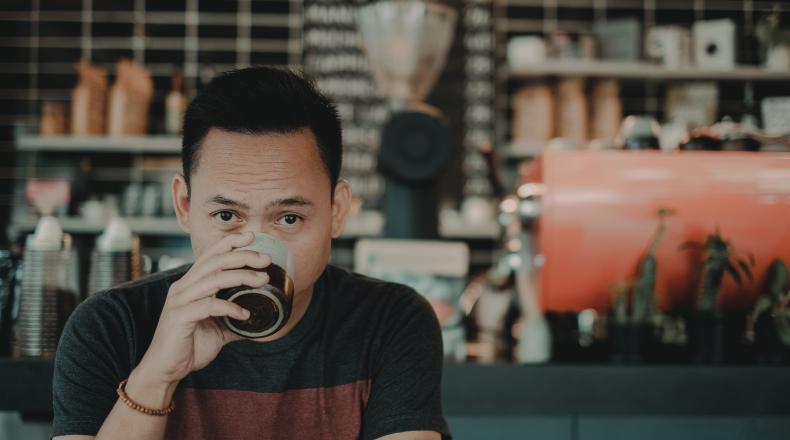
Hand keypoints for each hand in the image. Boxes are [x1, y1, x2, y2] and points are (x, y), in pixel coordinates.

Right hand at [132, 232, 270, 389]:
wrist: (164, 370)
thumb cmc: (188, 346)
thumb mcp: (217, 329)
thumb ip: (233, 320)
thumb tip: (257, 319)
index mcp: (191, 285)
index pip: (210, 255)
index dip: (230, 243)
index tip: (252, 236)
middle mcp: (183, 288)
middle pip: (215, 262)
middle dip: (243, 256)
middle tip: (266, 259)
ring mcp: (180, 301)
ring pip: (213, 279)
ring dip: (241, 277)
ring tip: (262, 280)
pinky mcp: (180, 317)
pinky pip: (209, 306)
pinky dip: (230, 308)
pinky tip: (244, 315)